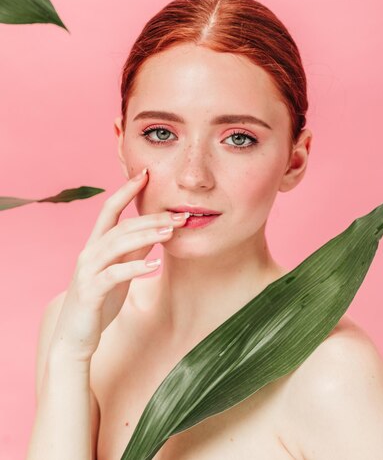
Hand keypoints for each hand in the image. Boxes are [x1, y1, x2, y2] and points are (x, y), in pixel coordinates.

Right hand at [49, 169, 187, 361]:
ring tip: (171, 232)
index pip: (110, 209)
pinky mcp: (91, 292)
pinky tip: (154, 265)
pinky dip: (135, 268)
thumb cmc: (99, 302)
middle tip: (179, 214)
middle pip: (120, 225)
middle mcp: (89, 253)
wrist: (73, 338)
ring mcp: (87, 271)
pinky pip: (113, 275)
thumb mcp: (120, 272)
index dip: (126, 190)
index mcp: (96, 245)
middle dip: (150, 217)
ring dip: (146, 236)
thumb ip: (135, 251)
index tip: (146, 173)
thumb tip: (157, 230)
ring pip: (117, 244)